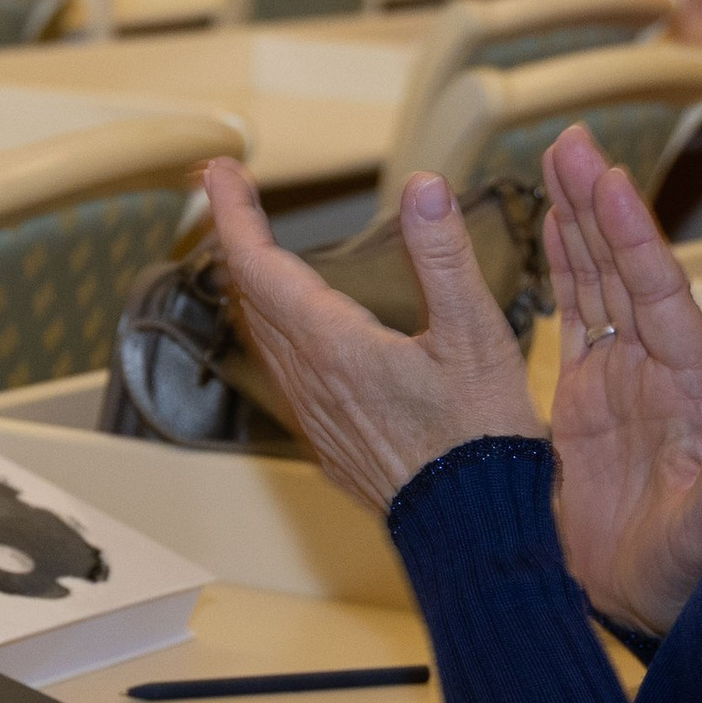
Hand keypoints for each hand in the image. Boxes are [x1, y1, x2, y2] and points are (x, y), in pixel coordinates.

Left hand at [202, 158, 540, 513]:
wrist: (476, 530)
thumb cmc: (482, 439)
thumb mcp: (476, 336)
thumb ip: (443, 256)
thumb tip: (423, 187)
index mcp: (334, 345)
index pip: (259, 265)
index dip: (234, 213)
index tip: (220, 172)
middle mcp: (310, 380)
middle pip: (252, 296)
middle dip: (239, 237)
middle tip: (233, 193)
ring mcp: (316, 415)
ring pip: (265, 337)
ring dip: (255, 285)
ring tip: (257, 247)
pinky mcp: (331, 442)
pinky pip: (286, 374)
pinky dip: (277, 330)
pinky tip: (299, 328)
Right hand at [541, 123, 701, 636]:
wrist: (645, 611)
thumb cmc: (686, 578)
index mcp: (690, 392)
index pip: (662, 298)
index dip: (635, 239)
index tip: (611, 183)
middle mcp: (659, 372)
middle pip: (627, 270)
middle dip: (599, 204)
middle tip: (573, 141)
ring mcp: (622, 379)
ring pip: (598, 281)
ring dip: (578, 219)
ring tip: (559, 158)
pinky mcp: (586, 397)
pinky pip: (574, 315)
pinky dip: (561, 264)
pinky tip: (549, 223)